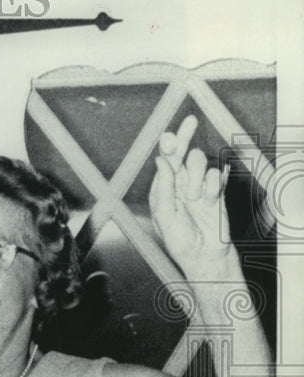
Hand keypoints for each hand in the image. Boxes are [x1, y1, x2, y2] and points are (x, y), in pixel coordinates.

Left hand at [149, 114, 233, 277]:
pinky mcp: (216, 189)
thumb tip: (160, 160)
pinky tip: (208, 199)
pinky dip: (211, 185)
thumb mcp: (165, 214)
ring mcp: (198, 184)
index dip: (168, 144)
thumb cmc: (180, 239)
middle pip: (183, 151)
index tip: (169, 134)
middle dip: (185, 136)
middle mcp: (180, 182)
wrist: (206, 255)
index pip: (165, 160)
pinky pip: (215, 174)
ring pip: (199, 161)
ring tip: (193, 197)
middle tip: (190, 121)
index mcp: (163, 186)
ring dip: (196, 176)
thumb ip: (164, 186)